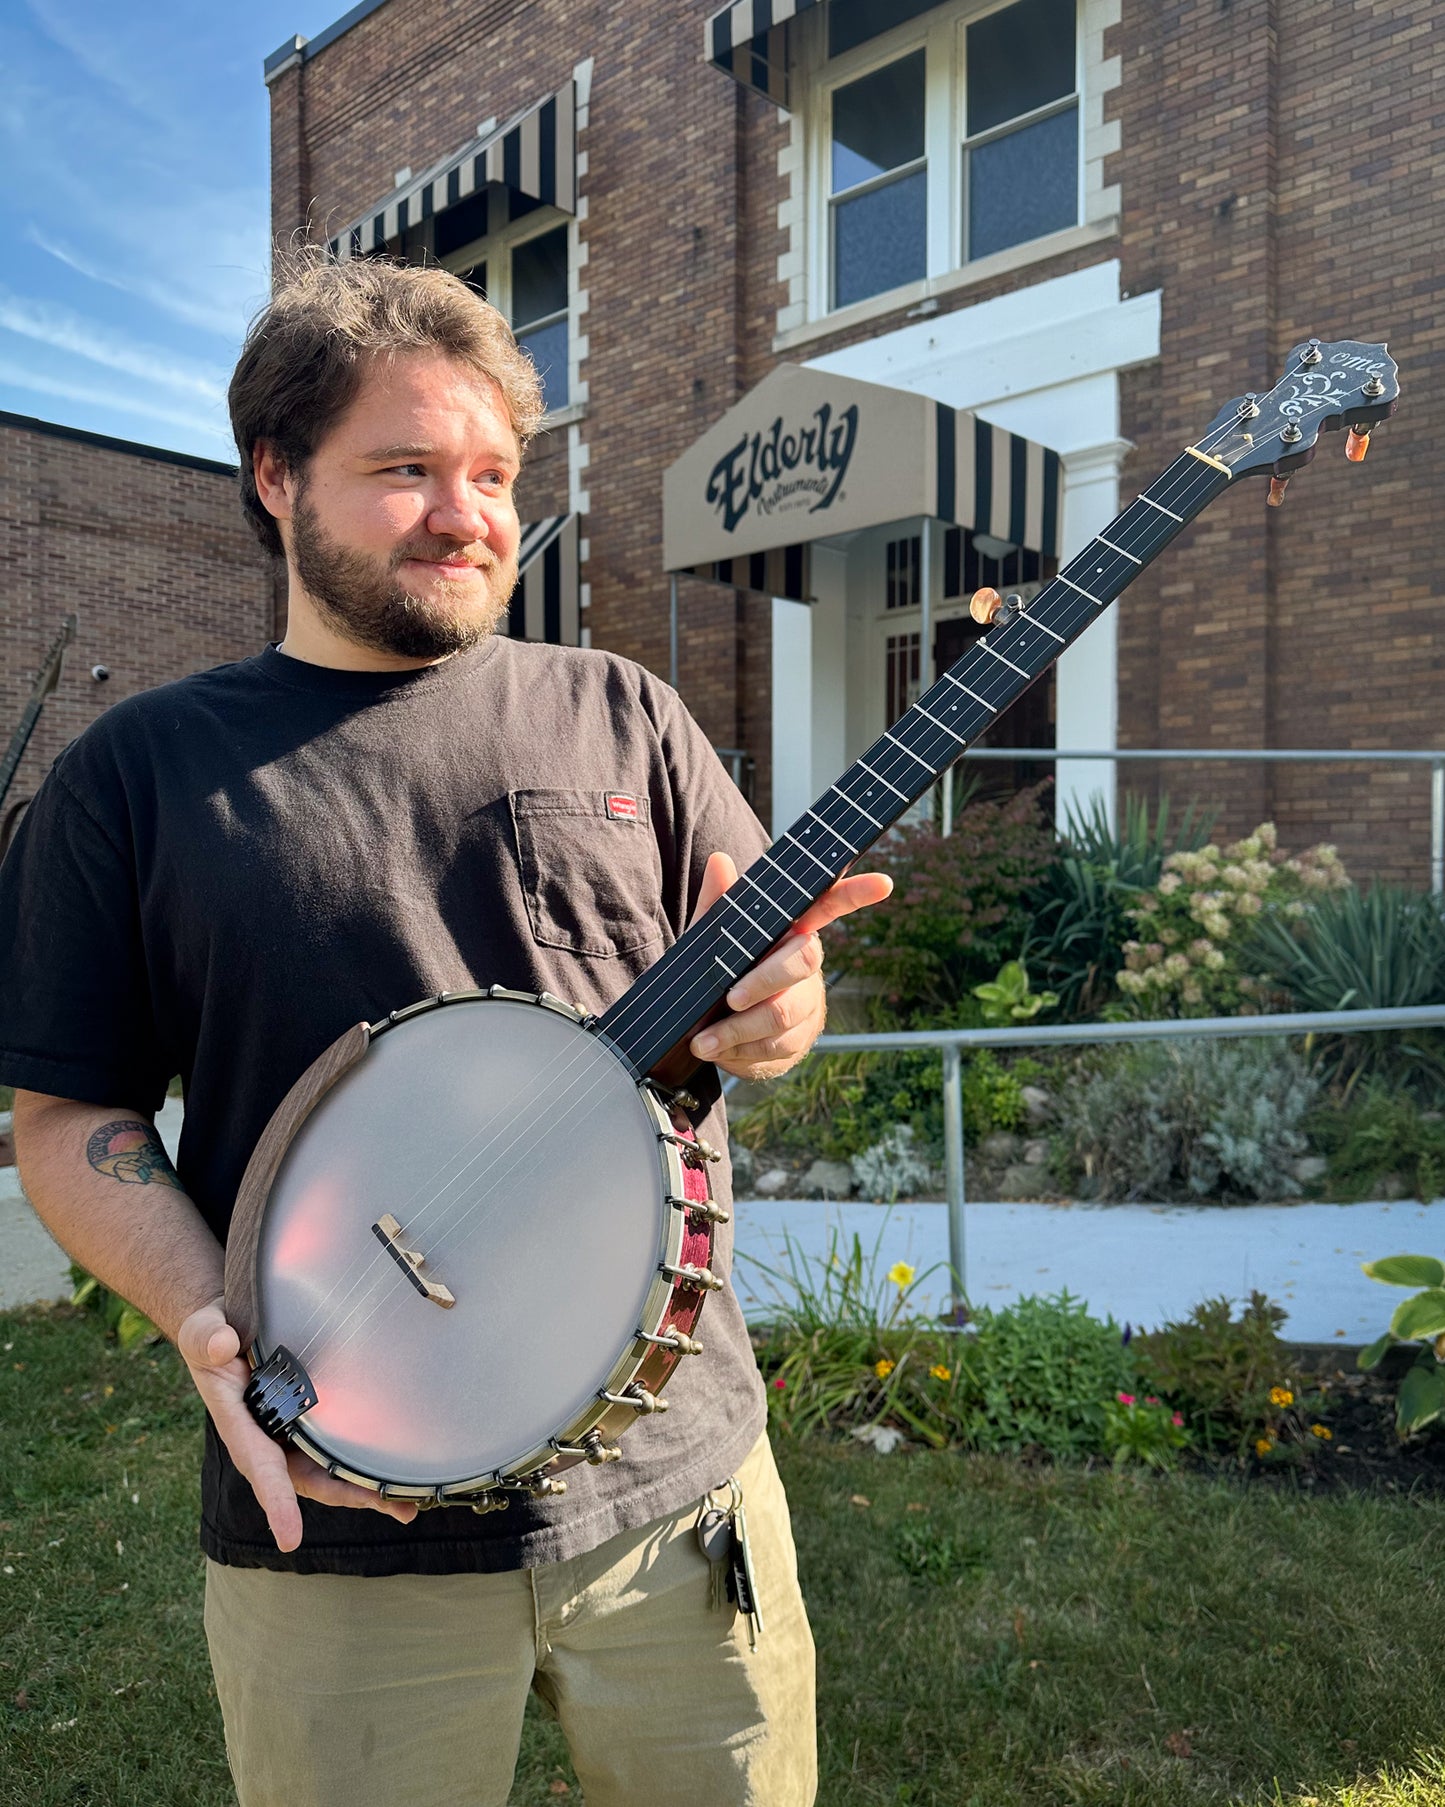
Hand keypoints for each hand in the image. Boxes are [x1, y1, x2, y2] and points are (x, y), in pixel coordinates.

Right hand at [177, 1298, 417, 1552]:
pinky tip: (395, 1469)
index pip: (259, 1464)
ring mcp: (290, 1431)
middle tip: (395, 1511)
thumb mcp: (203, 1331)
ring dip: (364, 1488)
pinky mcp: (309, 1418)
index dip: (276, 1501)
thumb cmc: (211, 1334)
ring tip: (407, 1506)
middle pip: (307, 1478)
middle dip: (347, 1497)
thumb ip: (206, 1338)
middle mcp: (266, 1437)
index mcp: (238, 1423)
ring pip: (327, 1467)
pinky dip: (361, 1459)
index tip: (290, 1539)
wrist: (224, 1328)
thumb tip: (220, 1346)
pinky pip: (335, 1443)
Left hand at [686, 852, 891, 1081]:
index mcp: (791, 928)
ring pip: (782, 1014)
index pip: (829, 904)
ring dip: (739, 1030)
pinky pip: (774, 1047)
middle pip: (801, 963)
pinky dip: (740, 1051)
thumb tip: (719, 860)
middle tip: (731, 998)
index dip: (856, 894)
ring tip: (704, 1041)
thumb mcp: (715, 937)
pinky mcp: (799, 1037)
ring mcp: (806, 1001)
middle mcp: (806, 961)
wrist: (723, 1024)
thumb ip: (719, 904)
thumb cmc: (727, 967)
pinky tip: (717, 1051)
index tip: (884, 883)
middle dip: (764, 982)